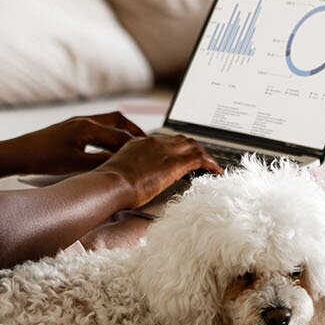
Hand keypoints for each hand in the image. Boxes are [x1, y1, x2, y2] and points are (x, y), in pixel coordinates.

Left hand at [7, 112, 149, 175]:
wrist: (19, 153)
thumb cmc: (43, 158)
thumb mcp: (75, 165)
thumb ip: (100, 164)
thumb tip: (121, 166)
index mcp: (87, 127)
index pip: (120, 136)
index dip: (136, 146)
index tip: (149, 154)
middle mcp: (84, 121)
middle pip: (118, 121)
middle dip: (134, 132)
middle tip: (148, 144)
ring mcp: (78, 123)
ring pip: (109, 122)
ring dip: (122, 131)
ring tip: (133, 145)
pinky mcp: (72, 128)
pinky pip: (99, 127)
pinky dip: (110, 134)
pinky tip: (111, 146)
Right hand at [96, 133, 220, 207]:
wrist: (110, 184)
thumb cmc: (109, 184)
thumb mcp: (118, 172)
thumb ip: (128, 172)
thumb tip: (129, 181)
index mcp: (140, 142)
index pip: (165, 141)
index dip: (177, 148)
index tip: (181, 157)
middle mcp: (154, 142)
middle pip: (182, 140)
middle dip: (194, 149)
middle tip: (202, 162)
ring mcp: (166, 151)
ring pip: (193, 146)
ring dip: (204, 156)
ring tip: (211, 167)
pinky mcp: (175, 163)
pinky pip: (200, 159)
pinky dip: (210, 164)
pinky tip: (216, 172)